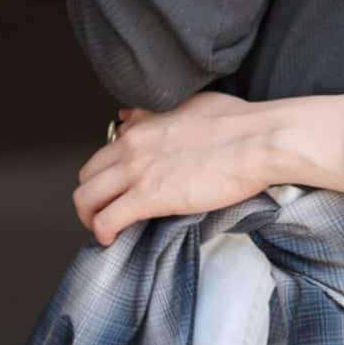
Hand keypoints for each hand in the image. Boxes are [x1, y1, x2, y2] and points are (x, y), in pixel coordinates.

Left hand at [72, 90, 270, 245]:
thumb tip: (137, 116)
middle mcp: (132, 144)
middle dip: (92, 195)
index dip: (107, 172)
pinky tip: (111, 239)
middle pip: (87, 174)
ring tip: (103, 227)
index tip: (117, 185)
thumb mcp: (192, 105)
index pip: (105, 149)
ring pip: (86, 197)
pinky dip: (102, 233)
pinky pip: (106, 220)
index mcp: (144, 124)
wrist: (258, 140)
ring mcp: (137, 171)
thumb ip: (159, 113)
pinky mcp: (148, 197)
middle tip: (106, 209)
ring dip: (90, 216)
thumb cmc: (239, 123)